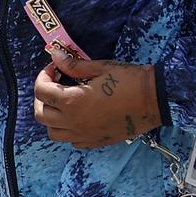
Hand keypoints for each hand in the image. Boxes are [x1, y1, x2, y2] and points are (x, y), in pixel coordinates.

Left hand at [33, 51, 161, 148]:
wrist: (155, 99)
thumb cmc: (129, 80)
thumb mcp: (100, 68)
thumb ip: (73, 65)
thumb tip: (55, 54)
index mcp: (72, 101)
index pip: (41, 91)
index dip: (44, 76)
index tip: (55, 67)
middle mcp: (73, 122)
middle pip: (41, 114)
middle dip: (42, 98)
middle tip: (55, 85)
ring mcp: (83, 135)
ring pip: (52, 132)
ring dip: (52, 117)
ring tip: (64, 104)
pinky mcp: (95, 141)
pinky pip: (72, 141)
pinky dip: (69, 131)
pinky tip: (79, 118)